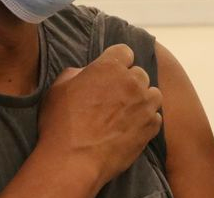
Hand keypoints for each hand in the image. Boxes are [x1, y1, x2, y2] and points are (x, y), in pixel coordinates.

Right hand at [37, 44, 162, 188]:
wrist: (73, 162)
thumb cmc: (60, 125)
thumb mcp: (58, 88)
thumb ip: (78, 73)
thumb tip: (87, 72)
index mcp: (110, 67)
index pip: (124, 51)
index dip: (117, 62)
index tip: (110, 74)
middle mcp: (132, 81)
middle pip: (139, 73)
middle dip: (129, 82)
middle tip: (114, 98)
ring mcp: (145, 103)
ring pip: (153, 93)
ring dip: (142, 100)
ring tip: (126, 114)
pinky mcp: (151, 125)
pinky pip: (155, 116)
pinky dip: (146, 121)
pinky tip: (131, 129)